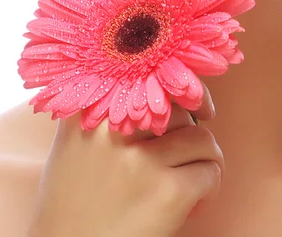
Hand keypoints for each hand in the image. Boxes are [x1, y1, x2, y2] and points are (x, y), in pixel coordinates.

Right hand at [27, 83, 222, 236]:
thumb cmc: (72, 203)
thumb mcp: (74, 143)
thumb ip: (106, 110)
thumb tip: (163, 85)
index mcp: (89, 111)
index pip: (148, 76)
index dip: (178, 85)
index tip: (194, 99)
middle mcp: (113, 129)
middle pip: (179, 108)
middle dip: (190, 130)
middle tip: (185, 155)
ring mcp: (142, 160)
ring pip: (202, 137)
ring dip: (205, 159)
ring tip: (192, 182)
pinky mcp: (167, 192)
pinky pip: (209, 171)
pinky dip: (210, 188)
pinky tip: (192, 206)